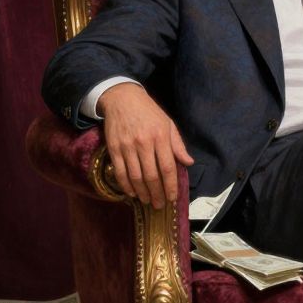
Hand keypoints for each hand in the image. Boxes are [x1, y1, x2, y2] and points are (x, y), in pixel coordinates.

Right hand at [97, 83, 193, 207]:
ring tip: (147, 201)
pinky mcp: (114, 148)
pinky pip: (120, 171)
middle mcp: (144, 143)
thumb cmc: (149, 112)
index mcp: (160, 137)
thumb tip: (188, 163)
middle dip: (156, 194)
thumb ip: (177, 145)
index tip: (172, 198)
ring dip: (142, 192)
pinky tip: (132, 193)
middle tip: (159, 205)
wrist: (122, 98)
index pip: (167, 167)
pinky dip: (126, 185)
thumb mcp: (168, 124)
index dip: (170, 185)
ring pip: (135, 176)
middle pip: (151, 176)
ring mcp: (127, 146)